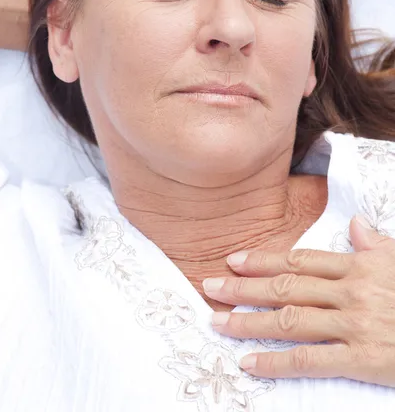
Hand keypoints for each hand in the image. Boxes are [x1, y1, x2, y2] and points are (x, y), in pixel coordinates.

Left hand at [202, 215, 394, 386]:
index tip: (234, 260)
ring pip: (290, 320)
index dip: (263, 260)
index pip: (300, 260)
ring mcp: (353, 325)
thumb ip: (376, 244)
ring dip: (249, 321)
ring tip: (217, 321)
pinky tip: (249, 362)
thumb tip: (356, 224)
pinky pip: (310, 360)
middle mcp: (350, 292)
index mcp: (358, 267)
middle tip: (209, 286)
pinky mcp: (361, 359)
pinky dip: (276, 362)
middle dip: (244, 287)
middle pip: (286, 286)